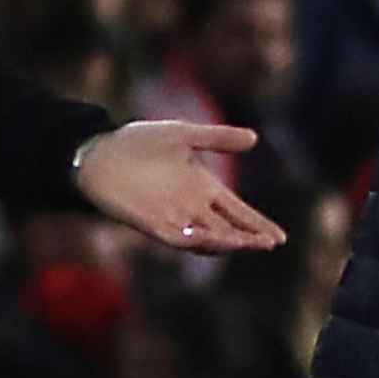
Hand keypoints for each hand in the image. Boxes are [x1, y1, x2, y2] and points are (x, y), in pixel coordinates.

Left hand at [74, 121, 287, 254]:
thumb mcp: (182, 135)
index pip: (237, 211)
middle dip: (249, 237)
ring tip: (249, 242)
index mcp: (202, 187)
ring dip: (227, 242)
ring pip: (207, 238)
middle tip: (270, 242)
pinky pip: (177, 238)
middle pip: (228, 229)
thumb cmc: (137, 142)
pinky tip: (210, 238)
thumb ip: (216, 138)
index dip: (257, 224)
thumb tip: (254, 138)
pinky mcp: (150, 223)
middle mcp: (191, 207)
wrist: (98, 151)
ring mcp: (172, 217)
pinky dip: (194, 240)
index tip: (280, 237)